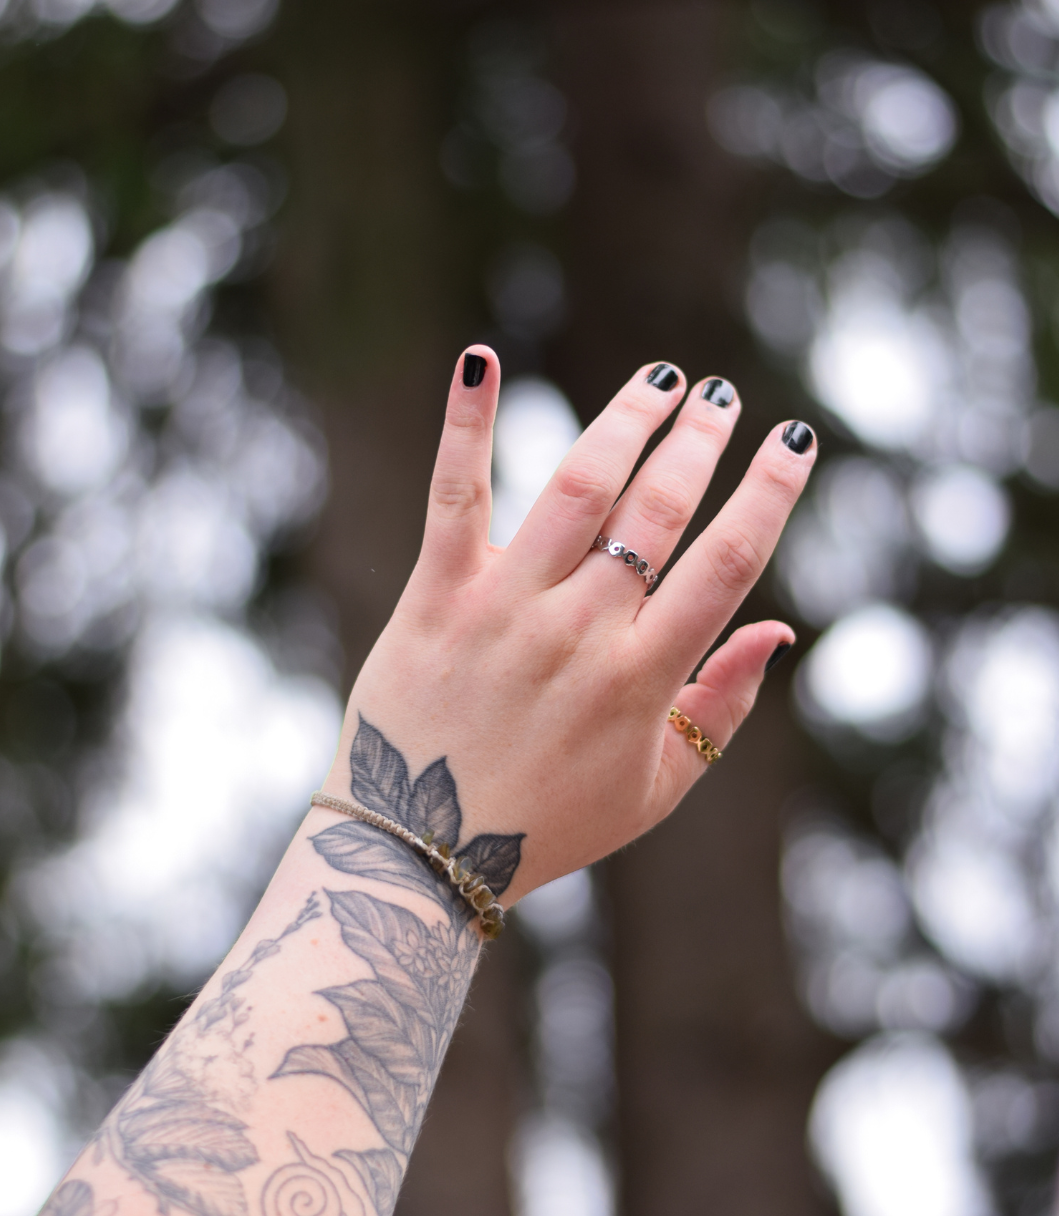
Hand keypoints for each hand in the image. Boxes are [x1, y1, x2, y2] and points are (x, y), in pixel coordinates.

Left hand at [320, 347, 815, 902]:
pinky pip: (454, 496)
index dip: (769, 495)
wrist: (419, 855)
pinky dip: (466, 426)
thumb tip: (780, 627)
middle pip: (658, 513)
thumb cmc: (546, 825)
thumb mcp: (654, 790)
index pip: (726, 566)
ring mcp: (503, 610)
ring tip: (663, 379)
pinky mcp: (435, 596)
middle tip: (723, 396)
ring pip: (579, 489)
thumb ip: (722, 708)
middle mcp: (578, 634)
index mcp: (640, 682)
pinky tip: (481, 361)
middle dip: (702, 443)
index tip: (796, 442)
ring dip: (627, 421)